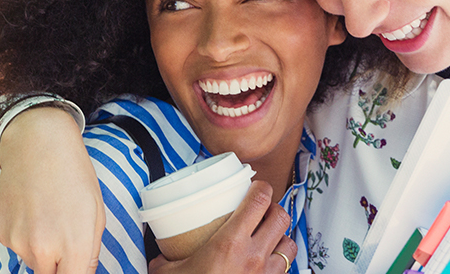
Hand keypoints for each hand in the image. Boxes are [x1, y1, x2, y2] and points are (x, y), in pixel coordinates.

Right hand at [0, 107, 103, 273]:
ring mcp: (18, 242)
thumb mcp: (96, 214)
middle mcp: (42, 250)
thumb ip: (91, 253)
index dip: (73, 273)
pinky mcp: (1, 232)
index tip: (72, 266)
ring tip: (47, 216)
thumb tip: (83, 272)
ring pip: (33, 262)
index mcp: (73, 247)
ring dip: (41, 250)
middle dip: (58, 265)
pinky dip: (24, 236)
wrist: (36, 143)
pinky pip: (17, 247)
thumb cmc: (72, 174)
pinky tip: (32, 211)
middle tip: (63, 238)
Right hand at [148, 181, 296, 273]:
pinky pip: (287, 270)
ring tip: (269, 235)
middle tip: (262, 208)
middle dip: (274, 208)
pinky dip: (281, 262)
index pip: (258, 200)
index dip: (261, 186)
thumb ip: (166, 254)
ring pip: (289, 243)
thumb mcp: (167, 271)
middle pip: (281, 217)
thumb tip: (159, 243)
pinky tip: (268, 263)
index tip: (255, 185)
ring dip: (281, 236)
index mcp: (229, 243)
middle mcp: (253, 257)